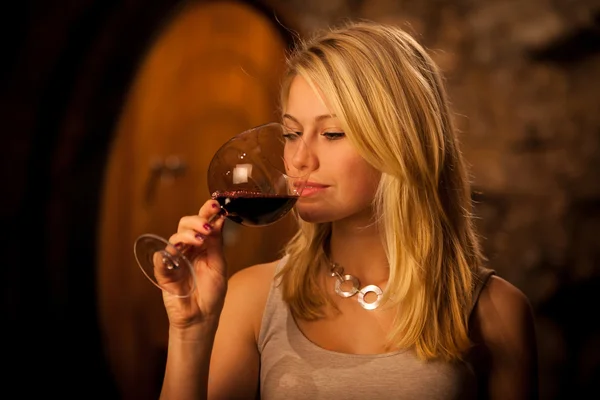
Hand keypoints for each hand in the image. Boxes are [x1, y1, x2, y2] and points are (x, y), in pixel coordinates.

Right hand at [158, 199, 227, 330]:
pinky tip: (176, 254)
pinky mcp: (163, 272)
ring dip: (187, 234)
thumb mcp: (218, 266)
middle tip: (207, 224)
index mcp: (202, 246)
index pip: (202, 223)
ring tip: (200, 239)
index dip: (207, 212)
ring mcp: (174, 260)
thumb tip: (219, 219)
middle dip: (197, 220)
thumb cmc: (211, 295)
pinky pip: (160, 259)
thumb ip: (216, 243)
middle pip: (185, 224)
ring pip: (175, 237)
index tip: (216, 204)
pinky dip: (167, 254)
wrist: (201, 319)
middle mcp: (187, 249)